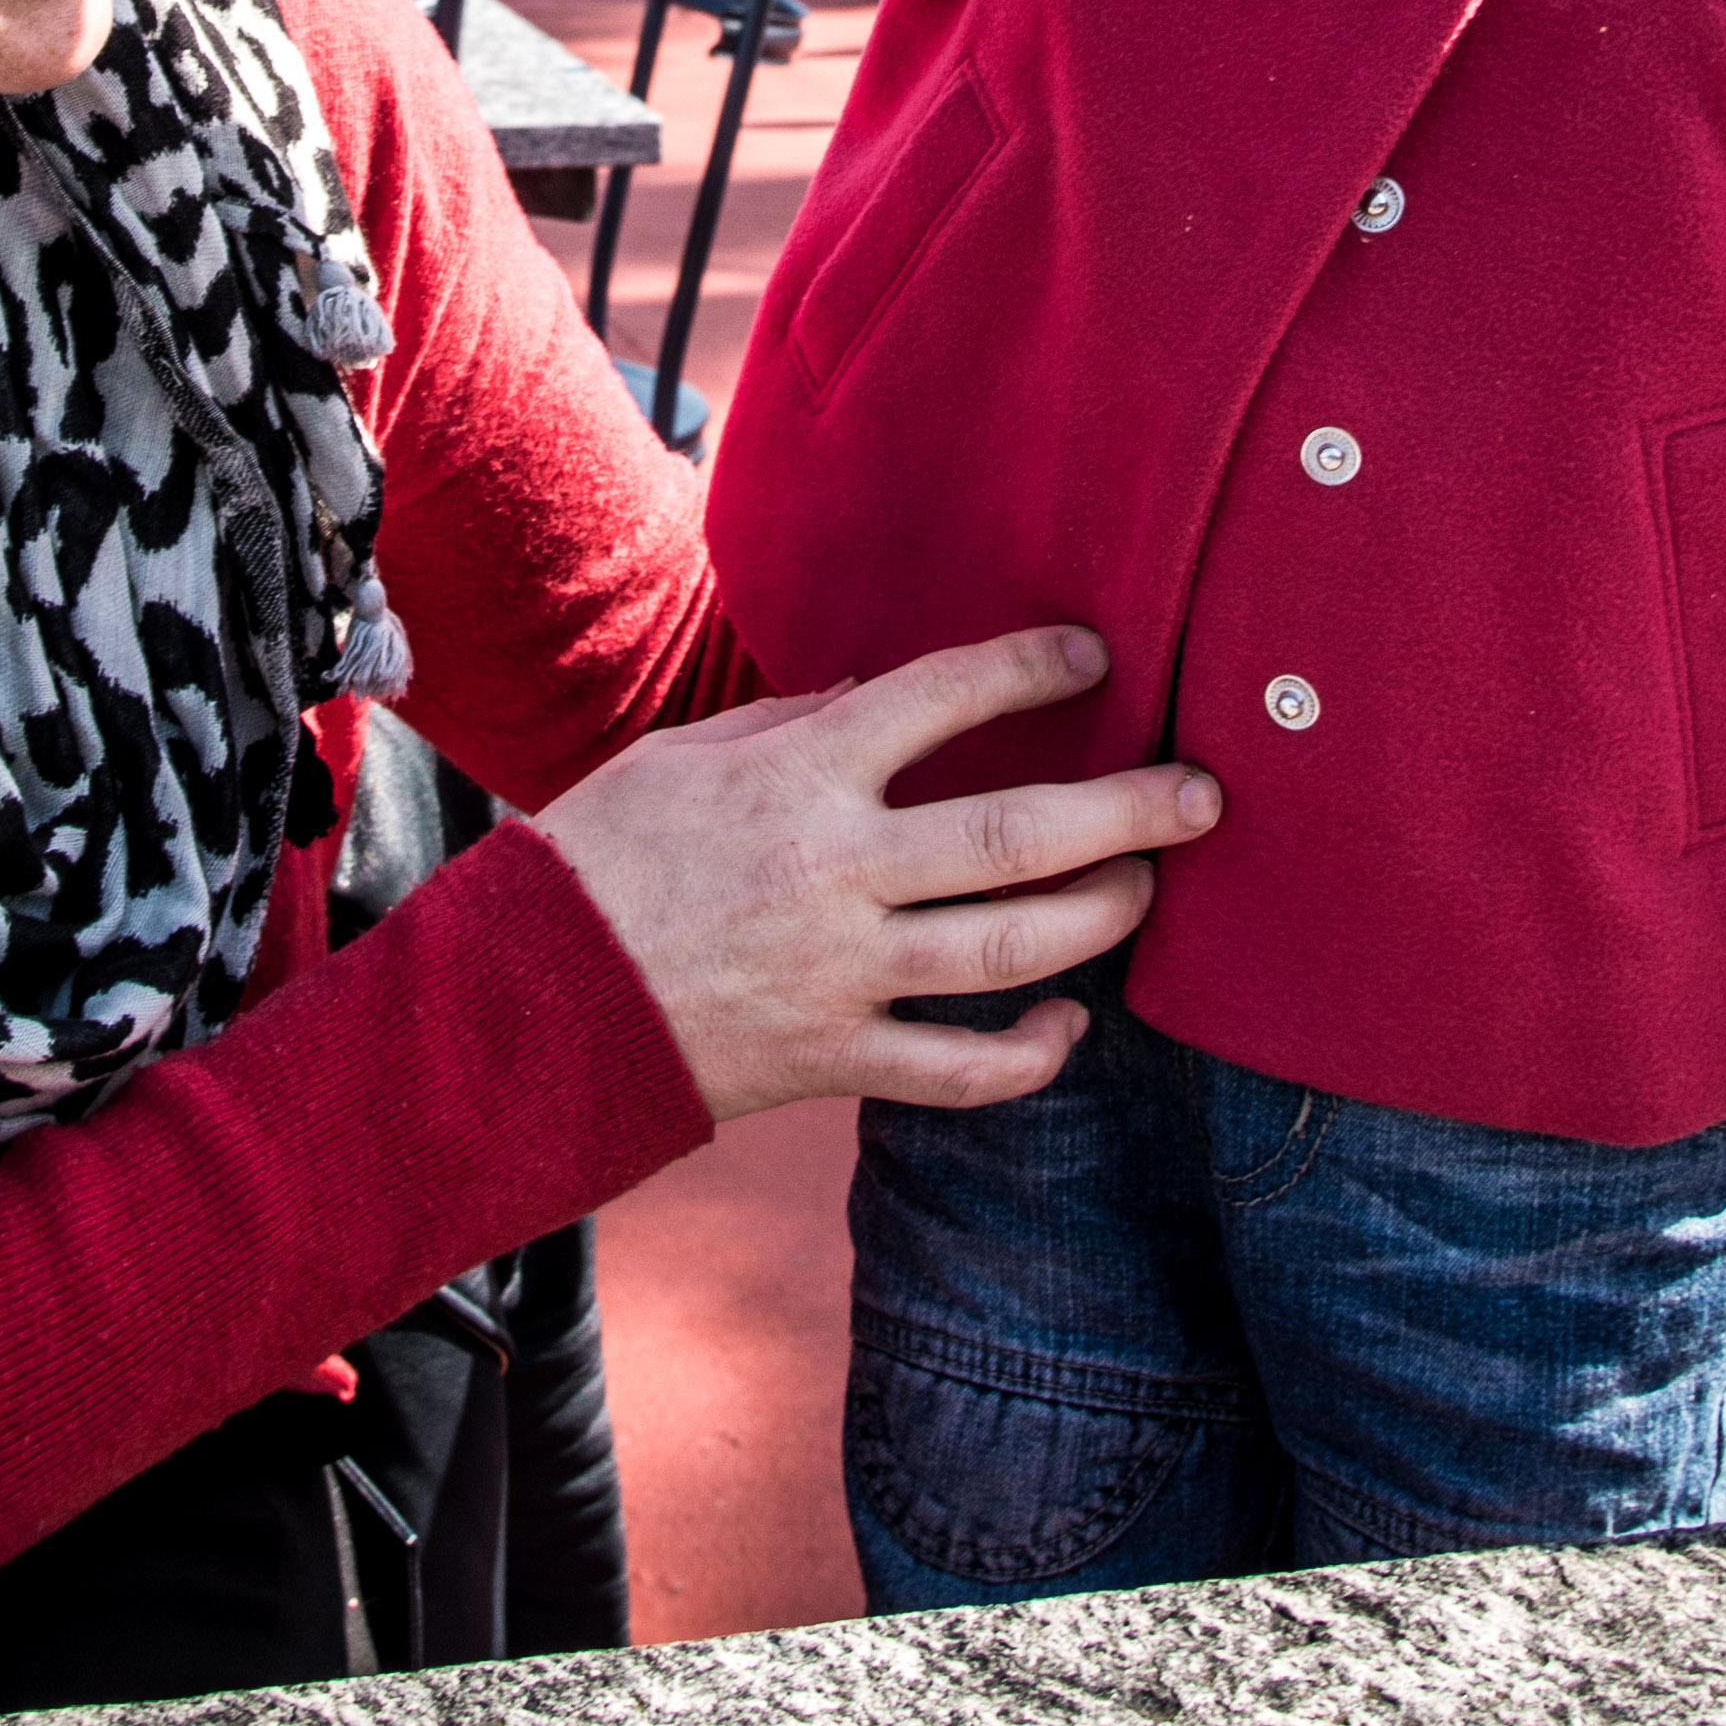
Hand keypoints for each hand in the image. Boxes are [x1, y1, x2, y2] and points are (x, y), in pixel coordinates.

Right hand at [529, 626, 1220, 1124]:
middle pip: (1018, 838)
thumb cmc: (595, 864)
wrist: (525, 1008)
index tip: (1091, 654)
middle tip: (1201, 794)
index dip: (1027, 669)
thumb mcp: (677, 761)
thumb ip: (787, 728)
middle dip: (1128, 813)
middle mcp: (835, 874)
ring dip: (1100, 920)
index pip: (939, 701)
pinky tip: (1069, 1024)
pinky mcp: (834, 1060)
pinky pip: (959, 1071)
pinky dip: (1029, 1056)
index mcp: (794, 780)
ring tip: (1148, 889)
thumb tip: (872, 701)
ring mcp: (842, 975)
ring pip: (1012, 953)